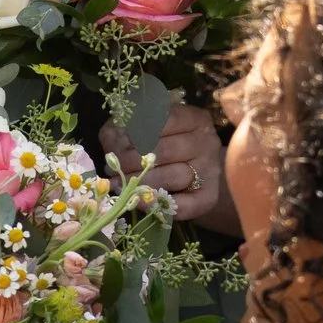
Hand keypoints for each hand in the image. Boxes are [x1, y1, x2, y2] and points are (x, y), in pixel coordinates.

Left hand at [105, 101, 235, 235]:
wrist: (192, 177)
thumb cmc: (164, 147)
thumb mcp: (146, 130)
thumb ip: (126, 129)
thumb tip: (112, 138)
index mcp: (194, 118)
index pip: (163, 120)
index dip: (135, 134)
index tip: (117, 145)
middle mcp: (206, 141)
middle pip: (165, 150)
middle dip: (132, 161)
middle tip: (112, 170)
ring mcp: (210, 170)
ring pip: (173, 176)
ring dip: (141, 182)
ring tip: (119, 185)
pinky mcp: (209, 196)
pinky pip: (185, 204)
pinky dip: (160, 204)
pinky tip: (140, 202)